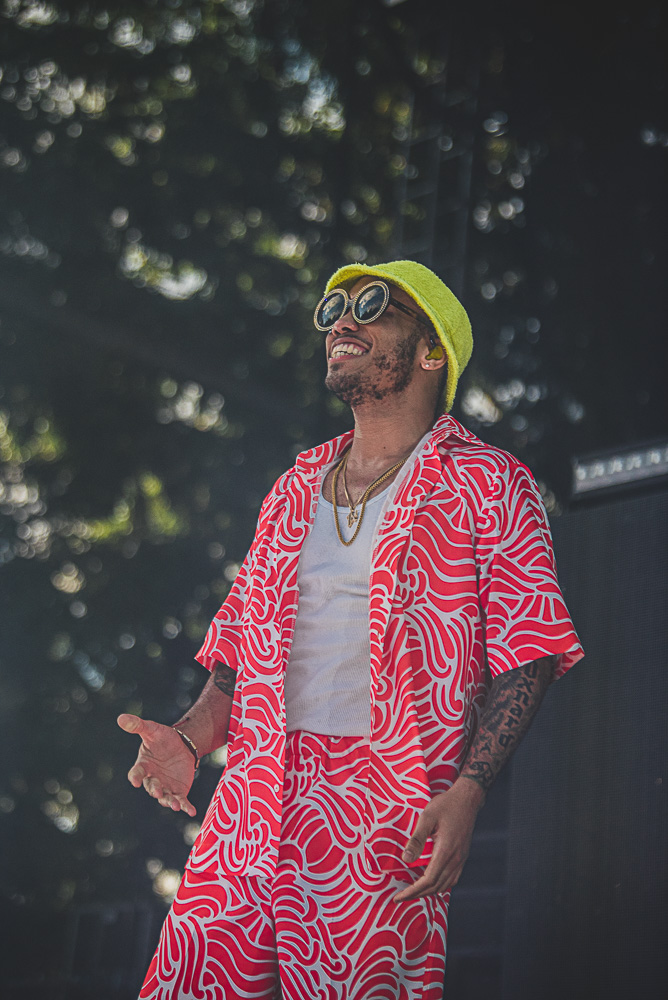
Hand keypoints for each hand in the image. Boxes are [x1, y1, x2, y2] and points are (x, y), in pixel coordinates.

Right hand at [117, 714, 196, 816]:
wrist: (182, 745)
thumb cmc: (163, 738)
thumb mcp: (151, 729)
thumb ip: (137, 726)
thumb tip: (120, 717)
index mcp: (143, 766)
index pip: (136, 773)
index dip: (135, 776)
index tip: (134, 780)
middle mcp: (152, 779)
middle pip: (152, 787)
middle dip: (155, 790)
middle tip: (158, 792)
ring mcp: (166, 787)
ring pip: (166, 798)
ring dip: (170, 802)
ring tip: (175, 806)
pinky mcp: (178, 791)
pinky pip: (181, 801)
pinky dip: (186, 807)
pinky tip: (191, 812)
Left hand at [393, 779, 483, 902]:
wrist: (467, 800)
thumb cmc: (446, 805)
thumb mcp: (427, 818)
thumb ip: (416, 839)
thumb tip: (406, 859)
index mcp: (445, 851)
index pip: (427, 881)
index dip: (412, 891)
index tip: (398, 897)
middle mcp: (455, 859)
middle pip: (435, 887)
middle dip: (417, 895)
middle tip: (400, 897)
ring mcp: (461, 859)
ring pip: (445, 885)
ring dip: (428, 892)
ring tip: (412, 892)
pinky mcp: (462, 857)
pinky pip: (452, 879)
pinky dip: (440, 886)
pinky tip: (431, 883)